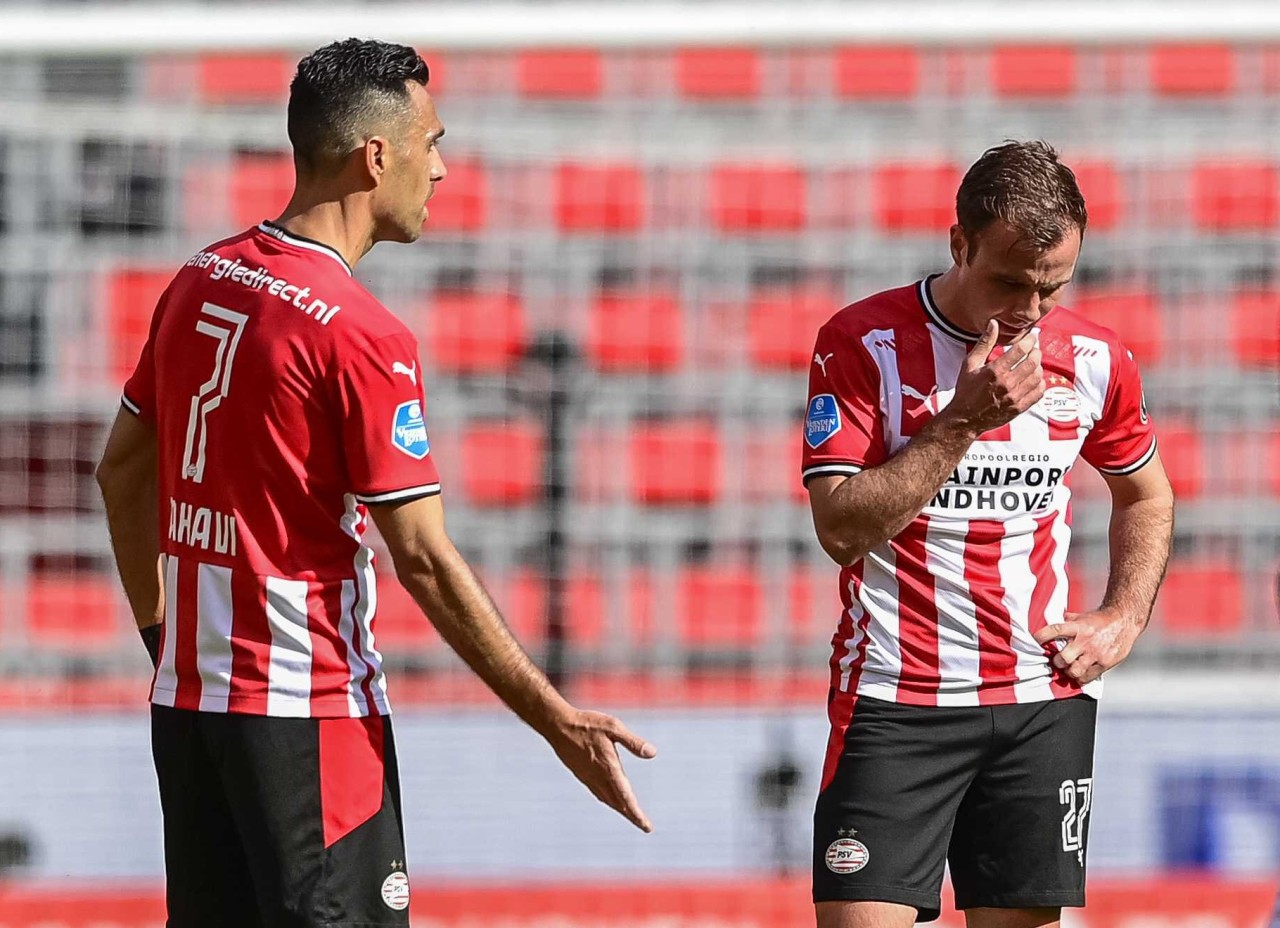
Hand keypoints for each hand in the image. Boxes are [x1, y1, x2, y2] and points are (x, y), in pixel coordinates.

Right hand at [546, 708, 656, 832]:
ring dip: (620, 809)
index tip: (646, 826)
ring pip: (607, 800)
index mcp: (609, 768)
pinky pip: (598, 793)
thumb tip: (653, 753)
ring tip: (632, 815)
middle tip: (645, 826)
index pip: (626, 797)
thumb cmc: (587, 724)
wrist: (558, 726)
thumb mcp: (613, 727)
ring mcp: (588, 777)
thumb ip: (633, 742)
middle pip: (618, 803)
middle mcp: (598, 777)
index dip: (636, 813)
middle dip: (632, 815)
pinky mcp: (582, 774)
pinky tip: (611, 799)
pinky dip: (609, 800)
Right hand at [940, 320, 1044, 435]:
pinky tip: (1034, 379)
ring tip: (1033, 364)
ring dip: (1038, 367)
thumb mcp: (970, 364)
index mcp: (994, 371)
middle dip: (1037, 352)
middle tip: (1034, 350)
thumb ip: (984, 343)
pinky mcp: (1019, 408)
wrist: (965, 418)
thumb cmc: (966, 390)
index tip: (1032, 337)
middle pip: (1032, 362)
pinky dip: (1040, 383)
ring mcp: (1014, 397)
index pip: (1021, 350)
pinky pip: (1038, 393)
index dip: (1030, 340)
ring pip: (1037, 377)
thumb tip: (994, 323)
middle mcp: (1006, 384)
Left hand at [1034, 608, 1143, 684]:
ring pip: (1074, 671)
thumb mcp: (1082, 616)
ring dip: (1068, 672)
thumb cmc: (1101, 620)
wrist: (1124, 621)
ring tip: (1069, 668)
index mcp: (1078, 627)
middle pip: (1063, 658)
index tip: (1034, 640)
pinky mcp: (1105, 663)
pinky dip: (1081, 678)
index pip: (1055, 630)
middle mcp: (1086, 640)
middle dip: (1057, 662)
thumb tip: (1049, 620)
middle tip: (1058, 661)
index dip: (1042, 636)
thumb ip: (1067, 621)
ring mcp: (1096, 653)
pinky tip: (1081, 674)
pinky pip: (1088, 677)